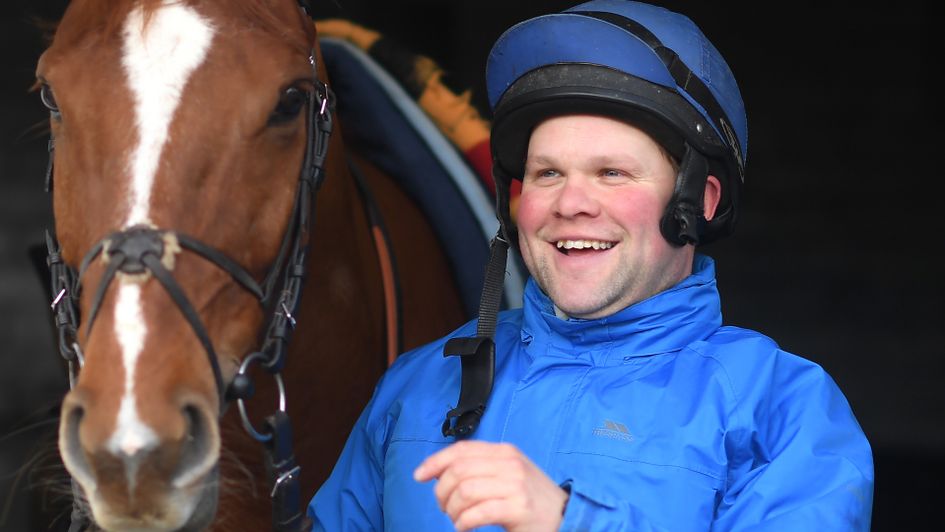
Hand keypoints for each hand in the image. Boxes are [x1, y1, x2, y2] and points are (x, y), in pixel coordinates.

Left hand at [413, 441, 568, 530]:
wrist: (565, 516)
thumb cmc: (530, 497)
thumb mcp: (508, 473)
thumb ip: (480, 467)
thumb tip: (439, 470)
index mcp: (505, 451)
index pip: (461, 450)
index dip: (435, 462)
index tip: (419, 475)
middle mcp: (510, 463)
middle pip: (458, 471)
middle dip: (442, 492)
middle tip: (445, 508)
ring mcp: (516, 485)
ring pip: (465, 491)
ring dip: (453, 510)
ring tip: (457, 520)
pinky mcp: (519, 507)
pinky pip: (478, 513)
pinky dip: (464, 523)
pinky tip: (465, 528)